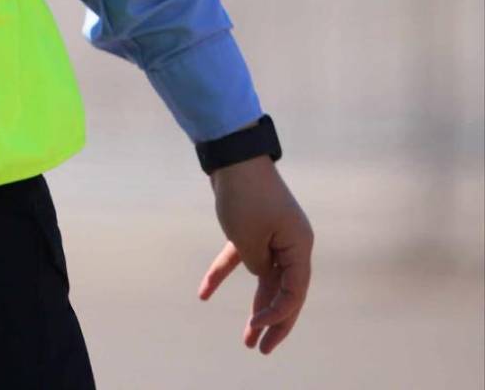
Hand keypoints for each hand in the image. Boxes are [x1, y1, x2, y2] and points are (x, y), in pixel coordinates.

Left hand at [197, 155, 313, 355]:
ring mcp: (273, 235)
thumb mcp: (250, 240)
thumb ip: (258, 266)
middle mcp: (291, 243)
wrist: (232, 153)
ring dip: (254, 306)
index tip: (255, 327)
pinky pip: (240, 257)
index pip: (295, 292)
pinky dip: (222, 272)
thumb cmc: (245, 196)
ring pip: (264, 279)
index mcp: (300, 246)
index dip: (277, 315)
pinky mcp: (252, 227)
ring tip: (246, 340)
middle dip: (273, 322)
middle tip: (261, 350)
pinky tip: (203, 293)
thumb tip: (260, 275)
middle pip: (286, 291)